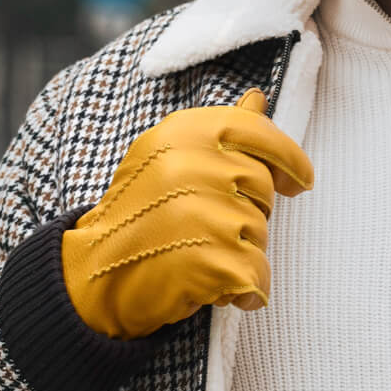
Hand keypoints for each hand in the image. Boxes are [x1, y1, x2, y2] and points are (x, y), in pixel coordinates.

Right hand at [62, 88, 312, 338]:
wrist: (91, 276)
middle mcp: (191, 167)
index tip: (300, 182)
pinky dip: (246, 290)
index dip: (289, 158)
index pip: (259, 133)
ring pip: (260, 233)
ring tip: (200, 256)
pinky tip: (219, 291)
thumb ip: (222, 132)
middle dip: (250, 213)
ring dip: (242, 254)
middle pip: (264, 188)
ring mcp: (199, 213)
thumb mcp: (170, 158)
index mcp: (184, 133)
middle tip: (207, 229)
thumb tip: (258, 100)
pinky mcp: (207, 260)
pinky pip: (257, 274)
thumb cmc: (139, 214)